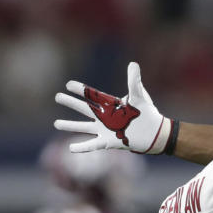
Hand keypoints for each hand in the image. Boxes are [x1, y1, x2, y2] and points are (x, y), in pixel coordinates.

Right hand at [55, 62, 172, 153]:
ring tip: (56, 123)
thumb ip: (134, 81)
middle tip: (57, 97)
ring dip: (71, 126)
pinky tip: (70, 148)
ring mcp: (106, 130)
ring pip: (84, 127)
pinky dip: (82, 147)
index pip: (93, 96)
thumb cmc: (147, 113)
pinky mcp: (109, 142)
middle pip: (84, 109)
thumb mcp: (139, 95)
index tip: (69, 84)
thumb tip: (133, 64)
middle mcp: (105, 117)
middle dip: (71, 103)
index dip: (82, 90)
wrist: (155, 133)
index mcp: (110, 105)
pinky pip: (93, 145)